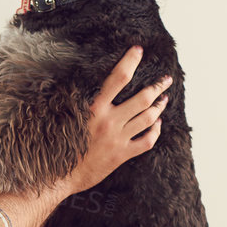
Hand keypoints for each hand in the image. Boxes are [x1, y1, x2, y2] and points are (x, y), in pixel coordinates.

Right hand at [65, 46, 170, 193]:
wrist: (60, 176)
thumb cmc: (60, 146)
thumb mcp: (68, 118)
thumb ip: (82, 104)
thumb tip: (88, 86)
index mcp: (95, 109)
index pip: (117, 78)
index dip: (130, 61)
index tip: (138, 50)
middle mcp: (110, 122)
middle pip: (142, 98)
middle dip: (157, 86)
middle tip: (166, 78)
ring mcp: (119, 139)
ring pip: (148, 118)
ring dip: (159, 106)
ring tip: (164, 98)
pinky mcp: (122, 154)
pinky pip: (146, 141)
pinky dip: (156, 131)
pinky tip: (158, 124)